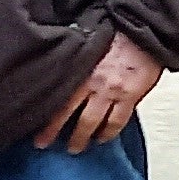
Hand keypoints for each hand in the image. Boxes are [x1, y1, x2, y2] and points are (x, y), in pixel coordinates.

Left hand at [38, 38, 164, 152]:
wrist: (145, 32)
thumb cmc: (118, 35)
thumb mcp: (90, 47)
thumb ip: (80, 66)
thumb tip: (67, 79)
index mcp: (79, 70)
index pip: (55, 99)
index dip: (43, 116)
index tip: (33, 126)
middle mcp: (92, 84)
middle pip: (68, 115)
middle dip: (54, 133)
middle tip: (44, 144)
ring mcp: (112, 92)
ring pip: (92, 122)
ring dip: (82, 138)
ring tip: (75, 147)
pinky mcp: (130, 97)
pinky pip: (117, 121)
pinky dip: (109, 133)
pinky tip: (103, 138)